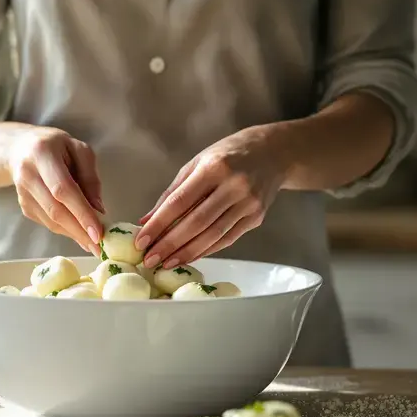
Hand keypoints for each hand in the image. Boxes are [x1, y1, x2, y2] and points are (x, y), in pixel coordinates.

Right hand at [4, 126, 105, 252]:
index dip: (81, 212)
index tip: (98, 232)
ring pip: (50, 221)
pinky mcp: (24, 206)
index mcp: (42, 154)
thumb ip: (90, 177)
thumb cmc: (56, 146)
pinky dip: (66, 230)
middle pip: (55, 210)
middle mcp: (27, 174)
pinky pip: (48, 222)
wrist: (20, 149)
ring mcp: (22, 193)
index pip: (62, 189)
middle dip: (79, 231)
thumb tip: (99, 210)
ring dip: (74, 234)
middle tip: (100, 247)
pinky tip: (79, 232)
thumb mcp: (79, 150)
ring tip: (94, 244)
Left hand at [136, 126, 282, 268]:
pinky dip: (207, 250)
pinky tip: (189, 257)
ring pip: (213, 235)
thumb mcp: (197, 163)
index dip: (159, 224)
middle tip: (150, 260)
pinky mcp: (257, 217)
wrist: (274, 153)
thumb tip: (147, 220)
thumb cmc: (228, 154)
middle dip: (170, 244)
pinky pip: (227, 239)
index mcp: (213, 168)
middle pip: (196, 222)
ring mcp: (248, 203)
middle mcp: (233, 186)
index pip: (180, 201)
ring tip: (166, 263)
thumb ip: (172, 192)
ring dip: (187, 253)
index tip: (141, 241)